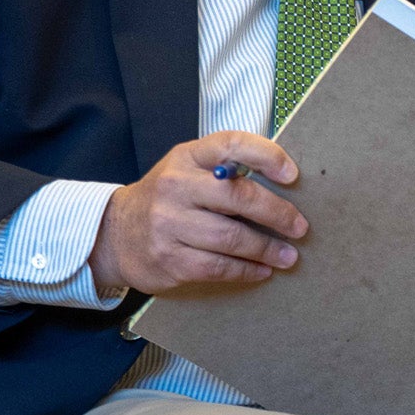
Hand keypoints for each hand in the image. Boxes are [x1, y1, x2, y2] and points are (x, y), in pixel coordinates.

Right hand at [88, 132, 308, 295]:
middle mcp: (176, 186)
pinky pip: (218, 267)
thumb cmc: (168, 197)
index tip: (292, 174)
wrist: (114, 233)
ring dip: (267, 249)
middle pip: (236, 197)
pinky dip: (246, 270)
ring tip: (288, 255)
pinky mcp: (169, 259)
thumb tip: (284, 184)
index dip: (266, 156)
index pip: (230, 144)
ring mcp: (169, 224)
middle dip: (277, 214)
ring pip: (231, 238)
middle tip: (300, 227)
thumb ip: (226, 169)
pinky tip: (261, 270)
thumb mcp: (188, 168)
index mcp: (188, 156)